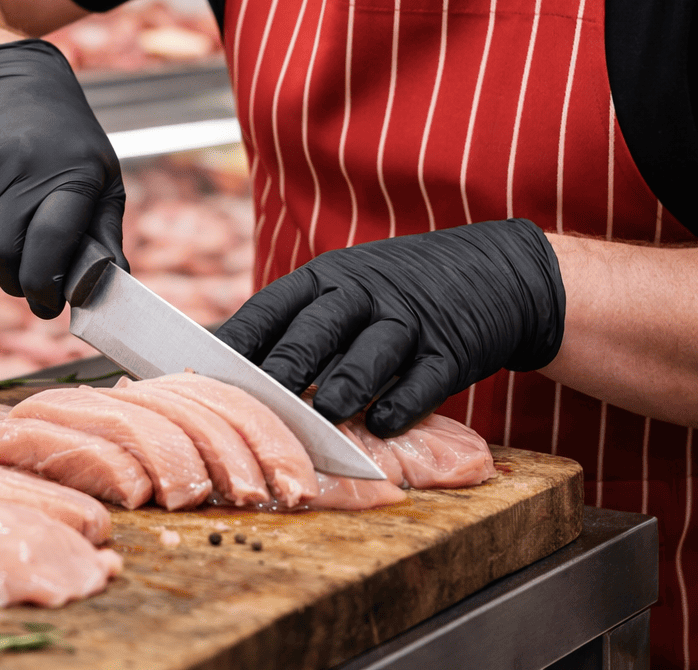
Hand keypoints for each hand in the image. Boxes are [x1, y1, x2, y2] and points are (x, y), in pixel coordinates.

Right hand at [0, 40, 126, 317]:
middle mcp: (19, 167)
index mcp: (68, 172)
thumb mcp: (101, 176)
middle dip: (18, 282)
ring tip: (14, 245)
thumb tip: (113, 283)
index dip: (46, 284)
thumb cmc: (67, 142)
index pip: (50, 243)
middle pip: (5, 253)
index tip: (49, 304)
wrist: (8, 83)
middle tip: (31, 287)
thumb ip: (105, 232)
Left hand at [214, 220, 564, 435]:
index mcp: (327, 277)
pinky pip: (425, 377)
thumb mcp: (345, 287)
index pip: (274, 305)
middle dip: (286, 363)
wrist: (493, 272)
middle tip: (258, 397)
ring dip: (344, 386)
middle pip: (319, 326)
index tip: (205, 370)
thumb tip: (224, 364)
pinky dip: (403, 403)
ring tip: (322, 415)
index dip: (241, 339)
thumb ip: (297, 325)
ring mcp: (411, 318)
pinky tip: (382, 426)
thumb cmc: (394, 292)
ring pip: (371, 351)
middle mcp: (365, 291)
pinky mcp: (453, 347)